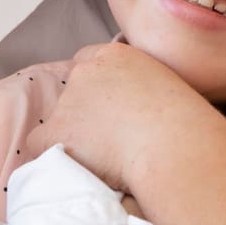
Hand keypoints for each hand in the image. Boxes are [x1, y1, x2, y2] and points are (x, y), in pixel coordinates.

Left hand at [25, 42, 225, 193]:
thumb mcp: (166, 87)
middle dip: (84, 113)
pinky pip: (42, 146)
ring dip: (74, 137)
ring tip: (105, 158)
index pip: (88, 61)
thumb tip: (134, 107)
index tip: (106, 108)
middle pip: (72, 93)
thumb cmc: (184, 124)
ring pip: (58, 121)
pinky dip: (55, 157)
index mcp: (114, 56)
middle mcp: (86, 73)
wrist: (173, 145)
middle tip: (110, 139)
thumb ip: (140, 87)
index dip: (95, 88)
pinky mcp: (56, 131)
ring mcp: (68, 101)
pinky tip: (82, 168)